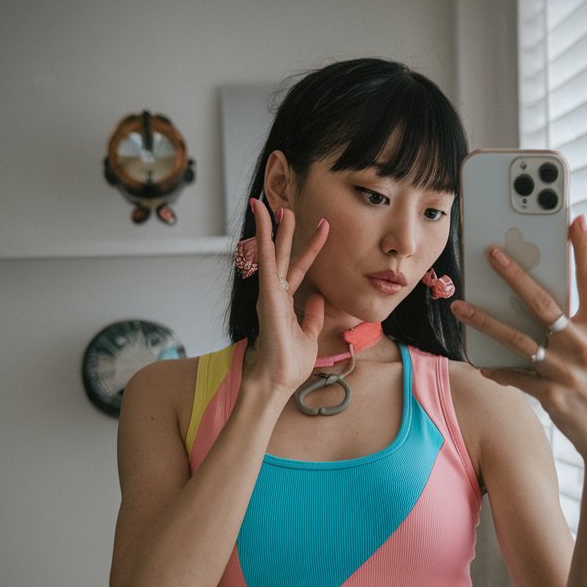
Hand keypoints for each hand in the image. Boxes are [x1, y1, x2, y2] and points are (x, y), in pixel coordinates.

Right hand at [242, 200, 328, 395]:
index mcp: (285, 301)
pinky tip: (263, 224)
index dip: (311, 248)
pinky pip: (266, 263)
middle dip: (285, 231)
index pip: (299, 268)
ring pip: (269, 254)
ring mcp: (268, 294)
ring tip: (267, 205)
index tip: (323, 227)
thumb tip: (318, 299)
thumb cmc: (288, 364)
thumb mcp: (309, 336)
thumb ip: (312, 316)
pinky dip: (264, 242)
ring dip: (269, 229)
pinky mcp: (266, 296)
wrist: (277, 381)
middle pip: (282, 255)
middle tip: (286, 207)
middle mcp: (274, 294)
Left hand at [450, 215, 586, 469]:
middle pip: (545, 303)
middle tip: (492, 252)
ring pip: (519, 339)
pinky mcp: (553, 397)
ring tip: (461, 307)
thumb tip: (536, 298)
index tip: (574, 219)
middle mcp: (584, 346)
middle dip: (517, 275)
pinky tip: (478, 361)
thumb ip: (574, 325)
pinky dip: (496, 368)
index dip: (582, 250)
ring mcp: (567, 372)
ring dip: (486, 321)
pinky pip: (515, 376)